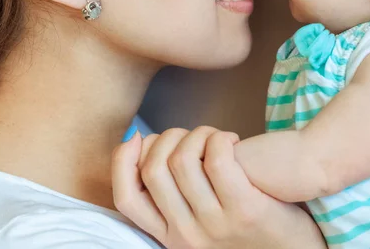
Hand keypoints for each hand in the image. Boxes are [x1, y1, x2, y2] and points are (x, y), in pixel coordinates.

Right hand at [112, 126, 325, 248]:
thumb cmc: (247, 233)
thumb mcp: (201, 226)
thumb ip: (177, 199)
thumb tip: (146, 147)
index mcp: (170, 236)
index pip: (126, 197)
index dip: (122, 160)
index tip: (138, 136)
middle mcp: (186, 235)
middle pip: (153, 169)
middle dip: (168, 136)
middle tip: (193, 135)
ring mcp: (215, 225)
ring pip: (183, 160)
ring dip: (199, 134)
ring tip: (218, 138)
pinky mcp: (245, 211)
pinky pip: (217, 159)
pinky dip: (220, 139)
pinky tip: (234, 142)